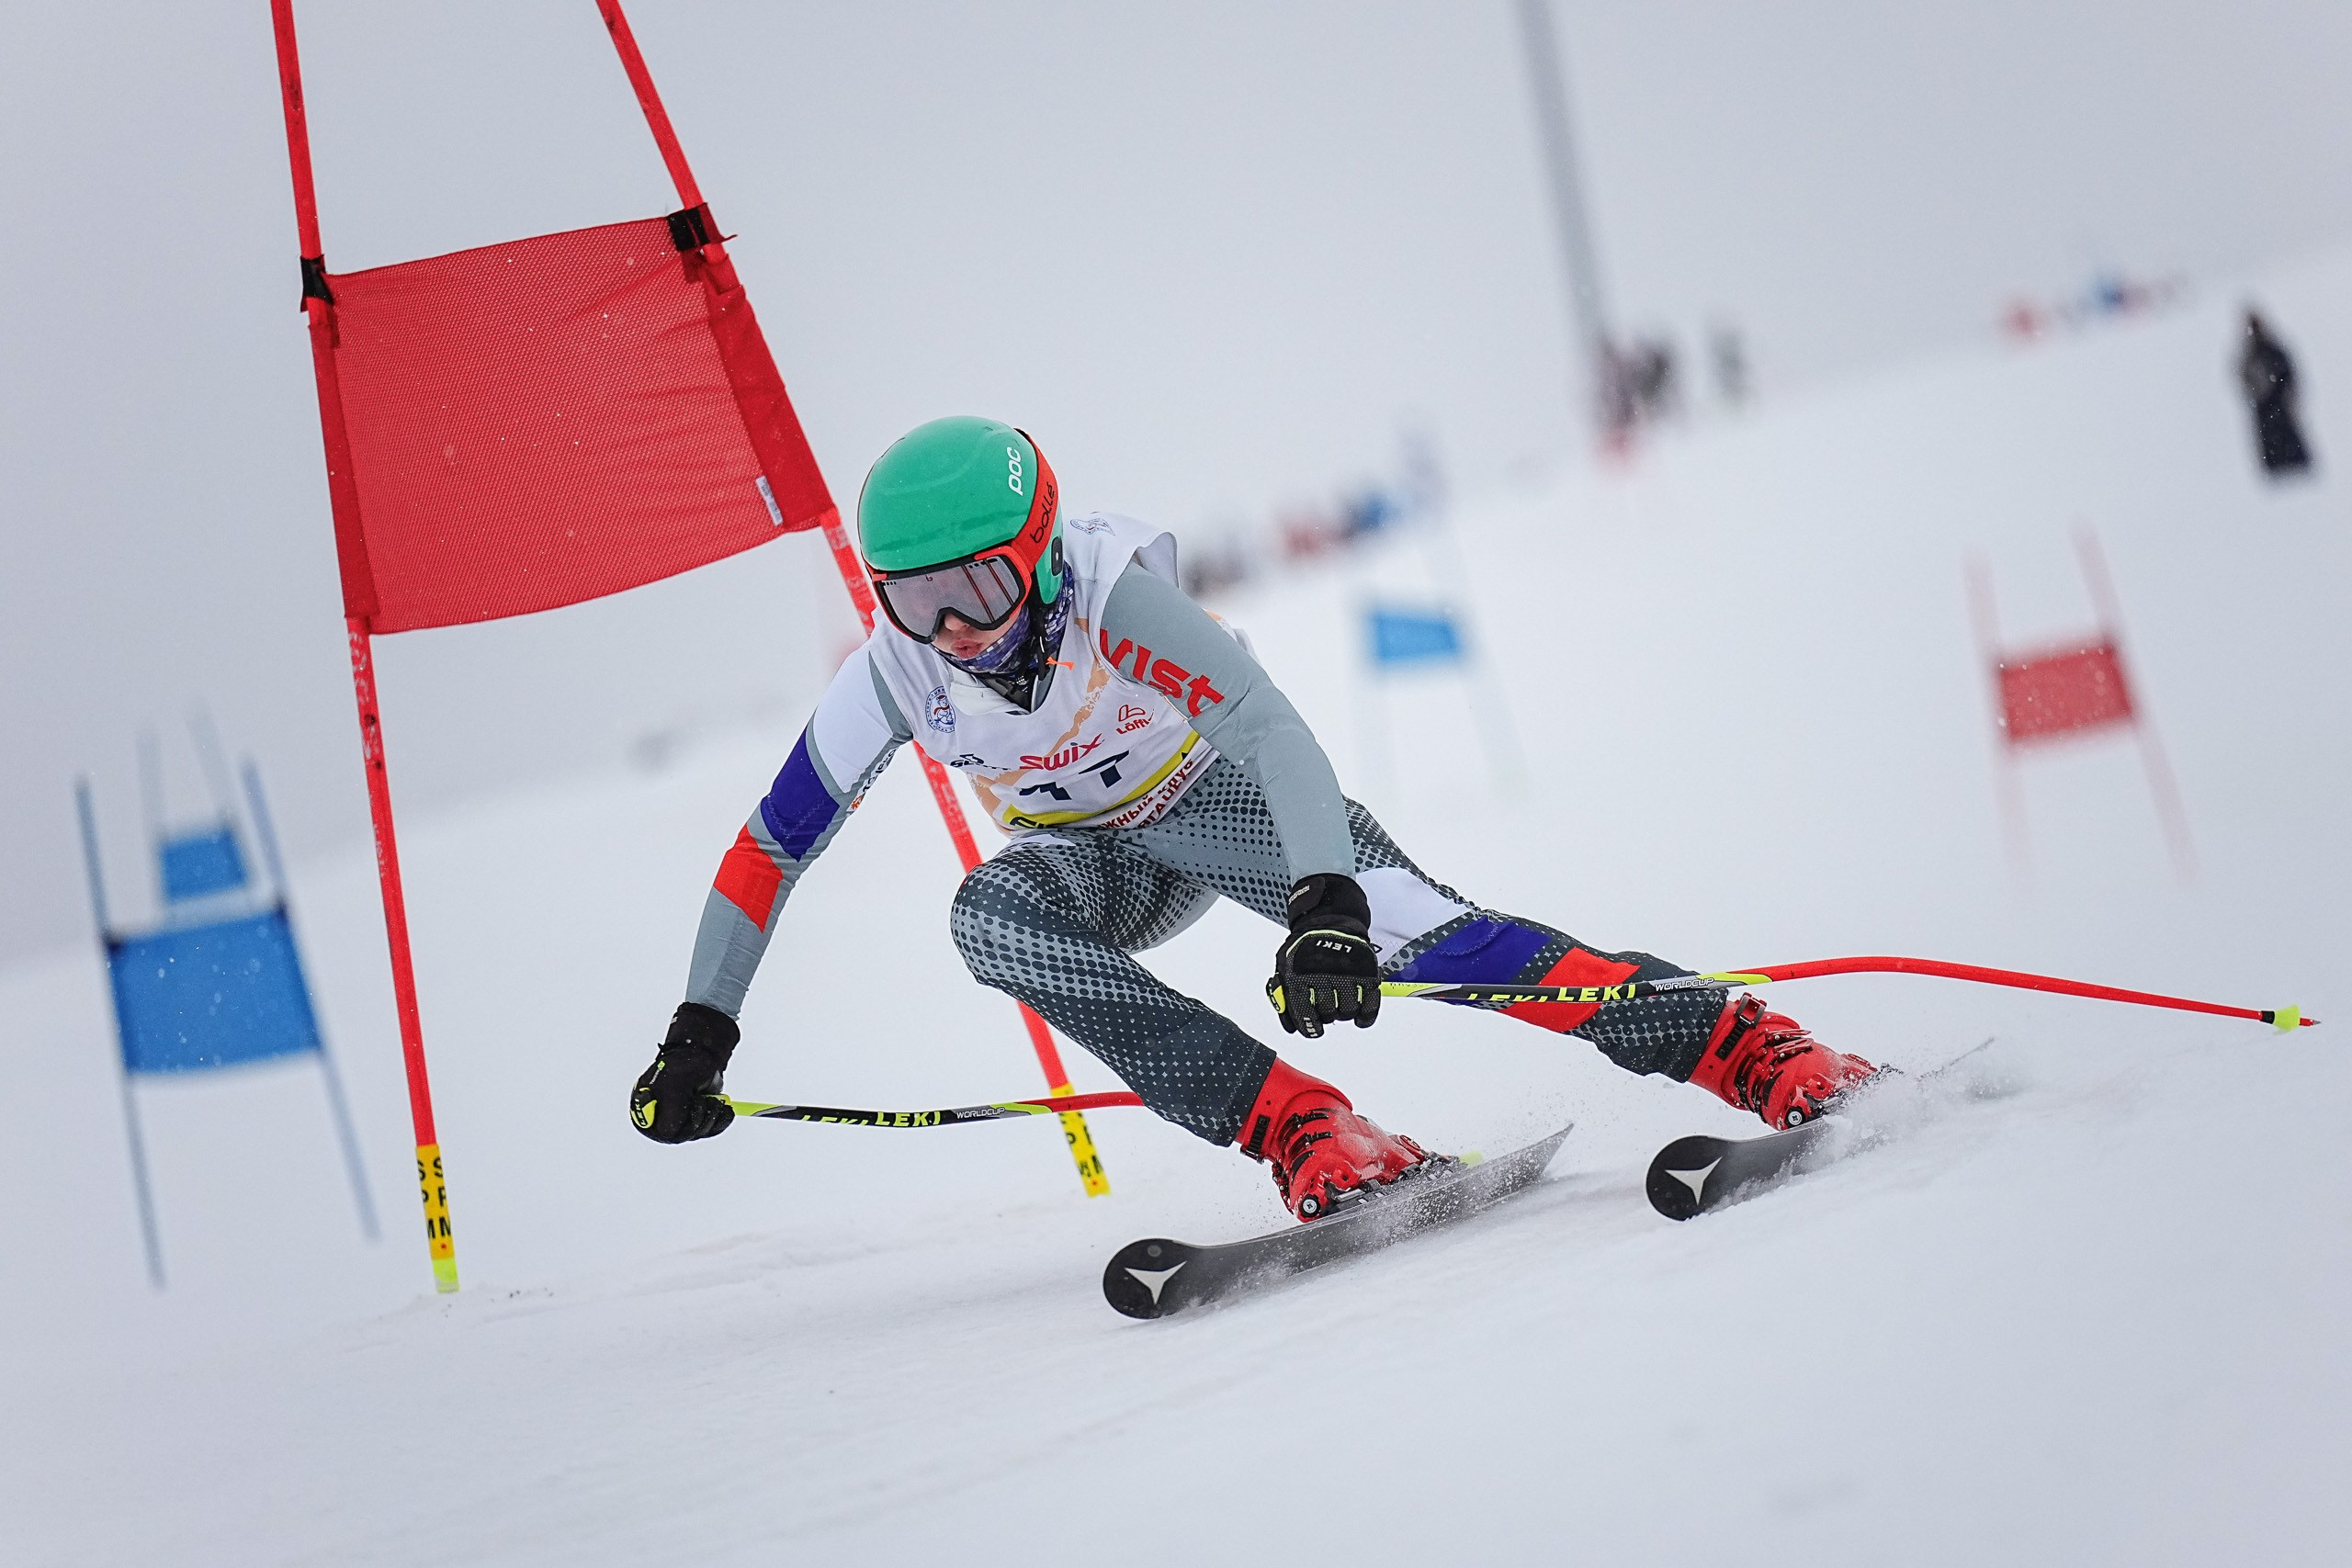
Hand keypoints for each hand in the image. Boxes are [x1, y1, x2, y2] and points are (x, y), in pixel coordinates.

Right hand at [631, 1003, 739, 1142]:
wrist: (699, 1054)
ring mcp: (679, 1120)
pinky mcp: (696, 1119)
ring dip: (711, 1116)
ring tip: (711, 1098)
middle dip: (700, 1117)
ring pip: (698, 1133)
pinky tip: (724, 1109)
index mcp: (645, 1109)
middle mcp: (660, 1118)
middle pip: (684, 1135)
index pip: (666, 1131)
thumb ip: (670, 1108)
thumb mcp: (674, 1084)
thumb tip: (669, 1132)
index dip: (683, 1120)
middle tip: (703, 1099)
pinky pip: (709, 1130)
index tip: (694, 1102)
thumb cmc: (682, 1065)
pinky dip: (721, 1120)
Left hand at [1267, 873, 1381, 1037]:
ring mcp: (1347, 973)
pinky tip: (1360, 1018)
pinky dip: (1366, 1015)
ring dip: (1344, 1013)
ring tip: (1339, 1005)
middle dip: (1326, 1016)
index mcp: (1301, 974)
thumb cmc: (1305, 946)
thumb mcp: (1284, 965)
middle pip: (1328, 1013)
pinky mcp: (1366, 972)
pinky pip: (1370, 1002)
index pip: (1305, 1011)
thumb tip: (1290, 1026)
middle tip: (1325, 1009)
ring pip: (1348, 1010)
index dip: (1309, 1026)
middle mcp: (1324, 974)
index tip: (1313, 1030)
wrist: (1329, 920)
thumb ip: (1283, 996)